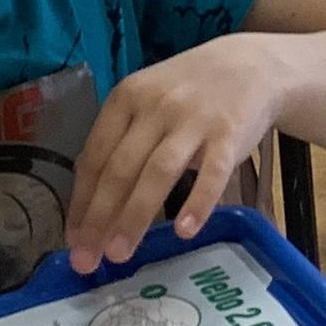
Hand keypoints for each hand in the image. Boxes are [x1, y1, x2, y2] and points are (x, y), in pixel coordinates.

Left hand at [66, 36, 285, 270]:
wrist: (252, 65)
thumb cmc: (189, 92)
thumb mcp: (147, 102)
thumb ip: (122, 141)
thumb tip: (90, 202)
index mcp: (127, 98)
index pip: (95, 156)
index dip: (82, 202)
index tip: (74, 240)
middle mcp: (156, 106)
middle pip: (121, 168)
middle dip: (100, 217)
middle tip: (88, 259)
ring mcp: (194, 119)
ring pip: (158, 172)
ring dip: (135, 216)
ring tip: (120, 254)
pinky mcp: (230, 132)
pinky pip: (212, 173)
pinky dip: (197, 202)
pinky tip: (185, 231)